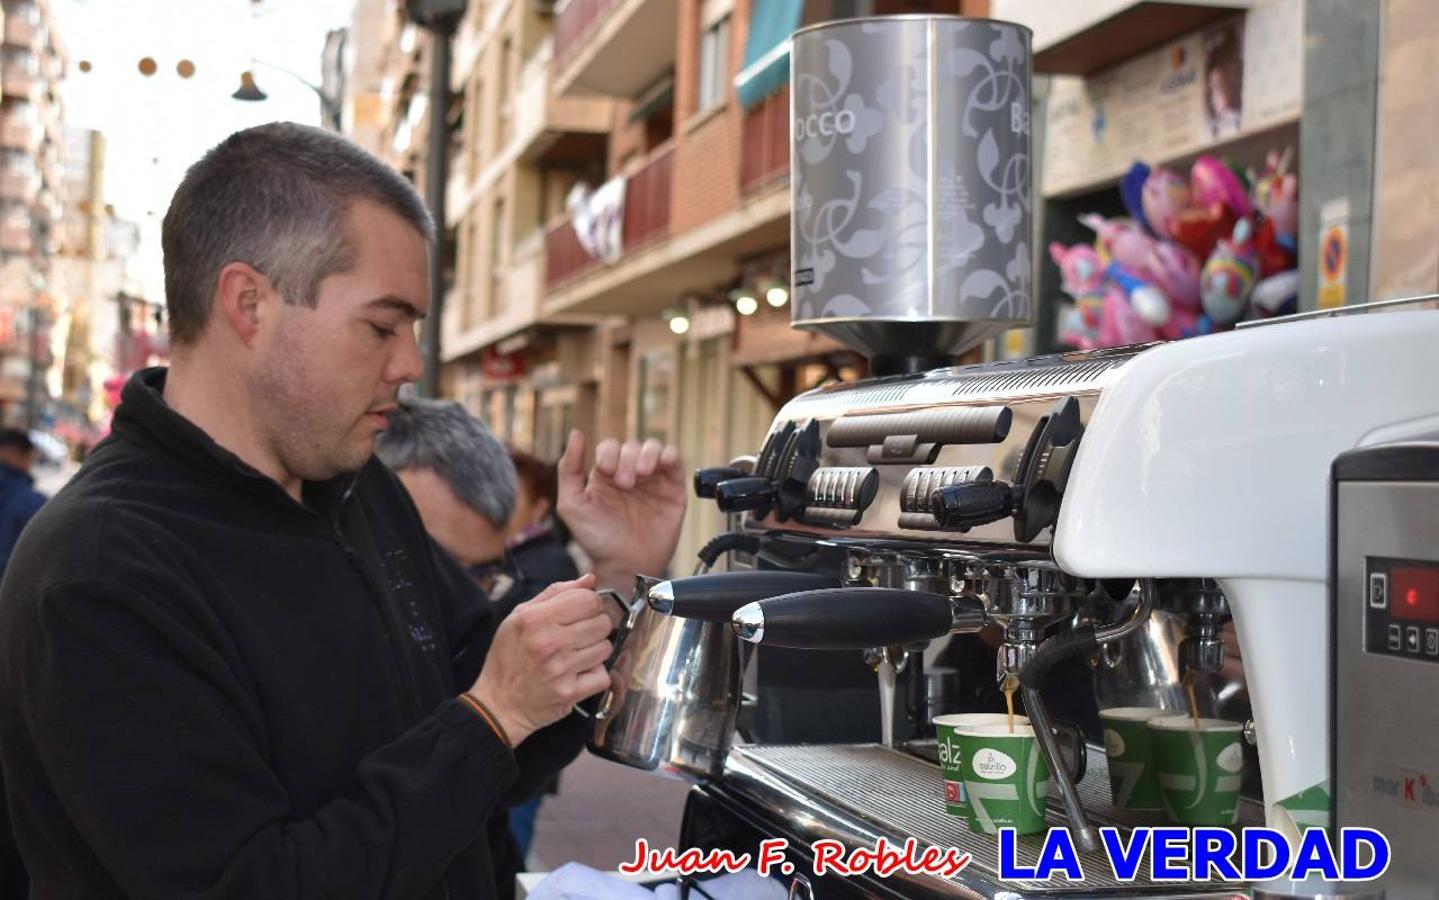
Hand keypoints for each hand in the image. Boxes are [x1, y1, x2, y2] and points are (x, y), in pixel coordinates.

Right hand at [469, 574, 612, 745]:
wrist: (499, 704)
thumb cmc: (508, 658)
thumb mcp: (519, 617)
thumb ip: (555, 593)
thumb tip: (590, 579)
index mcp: (535, 619)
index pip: (588, 600)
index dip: (590, 604)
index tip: (582, 612)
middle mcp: (548, 643)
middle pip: (602, 623)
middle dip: (595, 627)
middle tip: (578, 636)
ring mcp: (560, 670)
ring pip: (605, 648)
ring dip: (595, 651)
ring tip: (575, 656)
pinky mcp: (569, 693)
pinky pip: (603, 675)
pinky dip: (594, 675)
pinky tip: (577, 674)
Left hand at [556, 430, 685, 588]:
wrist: (627, 565)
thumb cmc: (597, 539)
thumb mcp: (572, 504)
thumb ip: (569, 469)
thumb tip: (576, 433)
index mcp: (606, 474)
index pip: (610, 447)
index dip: (609, 454)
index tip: (607, 473)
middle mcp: (630, 473)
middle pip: (632, 446)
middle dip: (627, 459)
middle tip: (625, 483)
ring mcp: (653, 480)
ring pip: (653, 448)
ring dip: (647, 455)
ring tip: (642, 474)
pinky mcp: (673, 488)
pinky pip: (675, 460)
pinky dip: (669, 455)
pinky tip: (661, 466)